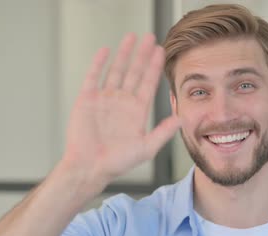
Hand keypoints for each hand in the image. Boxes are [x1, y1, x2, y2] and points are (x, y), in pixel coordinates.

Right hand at [60, 33, 180, 189]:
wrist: (89, 167)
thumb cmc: (117, 162)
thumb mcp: (146, 148)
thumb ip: (163, 132)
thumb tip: (181, 118)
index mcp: (137, 111)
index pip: (148, 84)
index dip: (155, 67)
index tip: (162, 52)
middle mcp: (122, 102)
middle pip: (134, 72)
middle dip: (142, 55)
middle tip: (150, 37)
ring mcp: (104, 99)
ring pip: (116, 70)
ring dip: (124, 54)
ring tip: (131, 37)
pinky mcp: (87, 99)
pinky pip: (94, 76)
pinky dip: (99, 63)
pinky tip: (106, 50)